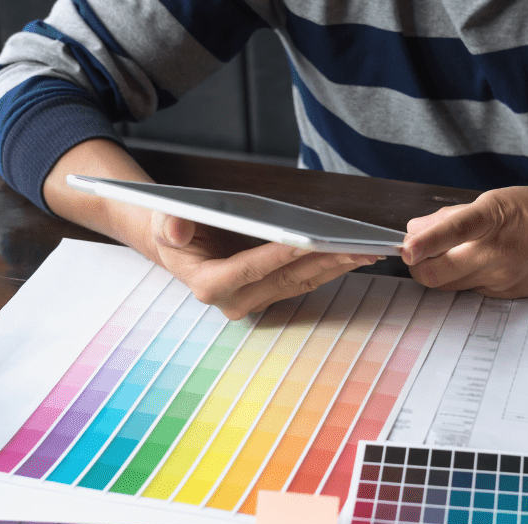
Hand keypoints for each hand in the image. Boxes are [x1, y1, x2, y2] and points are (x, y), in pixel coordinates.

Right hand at [43, 139, 380, 319]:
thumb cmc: (171, 226)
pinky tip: (352, 254)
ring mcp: (253, 302)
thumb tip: (174, 228)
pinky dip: (329, 269)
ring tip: (366, 250)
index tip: (309, 240)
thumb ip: (169, 224)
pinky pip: (303, 283)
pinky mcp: (268, 296)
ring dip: (335, 268)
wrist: (173, 243)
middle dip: (324, 262)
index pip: (252, 268)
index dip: (281, 254)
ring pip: (301, 284)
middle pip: (287, 280)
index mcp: (209, 284)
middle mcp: (233, 301)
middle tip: (357, 247)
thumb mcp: (162, 218)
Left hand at [401, 172, 527, 298]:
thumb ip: (456, 216)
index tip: (407, 248)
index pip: (454, 230)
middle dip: (419, 266)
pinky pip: (473, 290)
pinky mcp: (509, 294)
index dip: (426, 242)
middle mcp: (496, 253)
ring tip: (450, 254)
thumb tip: (418, 228)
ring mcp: (502, 279)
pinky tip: (481, 262)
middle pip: (437, 272)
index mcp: (495, 218)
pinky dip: (466, 278)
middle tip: (416, 254)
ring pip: (451, 285)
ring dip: (439, 272)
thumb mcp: (500, 199)